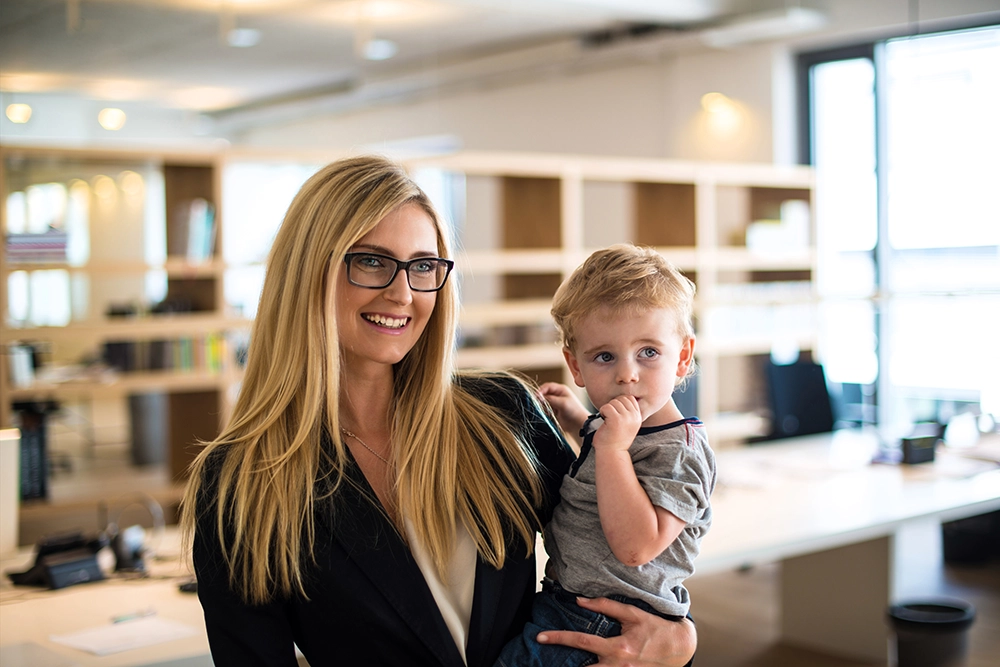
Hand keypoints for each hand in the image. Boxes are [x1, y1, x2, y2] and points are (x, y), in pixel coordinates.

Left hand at [537, 596, 695, 665]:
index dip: (559, 638)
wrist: (679, 648)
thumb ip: (606, 606)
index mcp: (618, 647)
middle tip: (543, 658)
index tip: (540, 637)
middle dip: (564, 666)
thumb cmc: (655, 628)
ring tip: (562, 662)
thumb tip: (580, 600)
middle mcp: (618, 665)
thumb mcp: (632, 613)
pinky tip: (586, 662)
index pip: (582, 642)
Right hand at [539, 382, 589, 440]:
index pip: (547, 386)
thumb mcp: (562, 403)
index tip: (536, 397)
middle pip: (544, 394)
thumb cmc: (574, 411)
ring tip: (545, 410)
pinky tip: (547, 414)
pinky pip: (545, 409)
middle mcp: (557, 395)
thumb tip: (538, 397)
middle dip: (540, 399)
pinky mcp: (553, 411)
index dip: (541, 390)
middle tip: (538, 404)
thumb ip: (550, 399)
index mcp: (561, 389)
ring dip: (542, 406)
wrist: (579, 425)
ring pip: (543, 402)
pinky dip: (544, 411)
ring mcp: (555, 403)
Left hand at [593, 396, 641, 452]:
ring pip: (613, 402)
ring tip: (608, 421)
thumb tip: (621, 398)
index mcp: (638, 417)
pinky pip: (606, 407)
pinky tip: (604, 421)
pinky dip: (602, 412)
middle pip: (622, 398)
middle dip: (613, 405)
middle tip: (610, 418)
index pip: (630, 398)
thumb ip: (627, 412)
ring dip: (607, 409)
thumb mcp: (627, 424)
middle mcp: (634, 417)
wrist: (612, 453)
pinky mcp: (616, 420)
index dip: (620, 403)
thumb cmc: (615, 439)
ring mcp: (626, 418)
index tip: (616, 414)